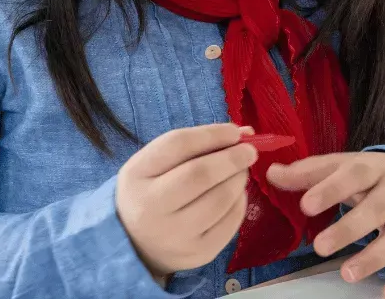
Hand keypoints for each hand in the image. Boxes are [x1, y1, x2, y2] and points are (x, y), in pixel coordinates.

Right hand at [116, 123, 258, 277]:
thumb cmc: (151, 191)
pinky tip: (236, 194)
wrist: (135, 244)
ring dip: (239, 179)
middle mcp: (151, 208)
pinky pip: (231, 222)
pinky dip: (240, 202)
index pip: (177, 145)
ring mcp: (175, 235)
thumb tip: (244, 132)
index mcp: (137, 175)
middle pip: (200, 175)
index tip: (234, 131)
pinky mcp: (198, 253)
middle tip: (249, 151)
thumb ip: (194, 144)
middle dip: (232, 158)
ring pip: (220, 200)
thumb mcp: (155, 162)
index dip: (212, 134)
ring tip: (240, 172)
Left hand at [267, 152, 384, 298]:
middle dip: (349, 228)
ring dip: (375, 257)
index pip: (356, 173)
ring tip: (347, 274)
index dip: (332, 188)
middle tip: (320, 247)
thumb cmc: (371, 178)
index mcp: (375, 168)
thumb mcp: (343, 167)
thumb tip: (272, 174)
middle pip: (378, 207)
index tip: (306, 206)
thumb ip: (309, 173)